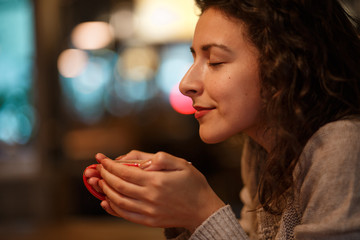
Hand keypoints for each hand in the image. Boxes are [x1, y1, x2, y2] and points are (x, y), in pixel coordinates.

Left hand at [96, 150, 224, 231]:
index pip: (125, 171)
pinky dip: (112, 208)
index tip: (101, 158)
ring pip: (118, 201)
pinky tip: (105, 201)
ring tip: (99, 182)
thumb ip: (161, 159)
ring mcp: (148, 211)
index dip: (110, 164)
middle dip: (104, 175)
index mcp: (156, 180)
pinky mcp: (149, 221)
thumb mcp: (181, 164)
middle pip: (118, 185)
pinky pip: (125, 215)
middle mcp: (150, 197)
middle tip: (98, 168)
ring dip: (105, 191)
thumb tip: (142, 161)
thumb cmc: (193, 184)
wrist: (203, 210)